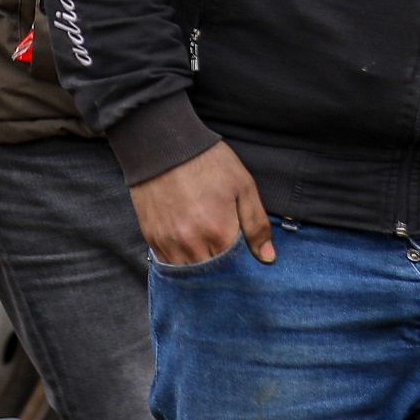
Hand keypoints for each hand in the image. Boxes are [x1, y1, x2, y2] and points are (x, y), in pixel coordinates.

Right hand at [130, 141, 275, 264]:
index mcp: (219, 233)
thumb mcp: (242, 186)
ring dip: (199, 268)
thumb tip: (268, 258)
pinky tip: (187, 247)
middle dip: (220, 271)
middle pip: (211, 276)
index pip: (235, 270)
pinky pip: (167, 263)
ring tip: (206, 252)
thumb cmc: (207, 162)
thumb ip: (257, 224)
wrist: (162, 144)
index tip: (244, 257)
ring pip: (187, 274)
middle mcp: (192, 244)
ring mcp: (168, 243)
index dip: (242, 266)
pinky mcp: (151, 237)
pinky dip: (179, 261)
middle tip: (225, 253)